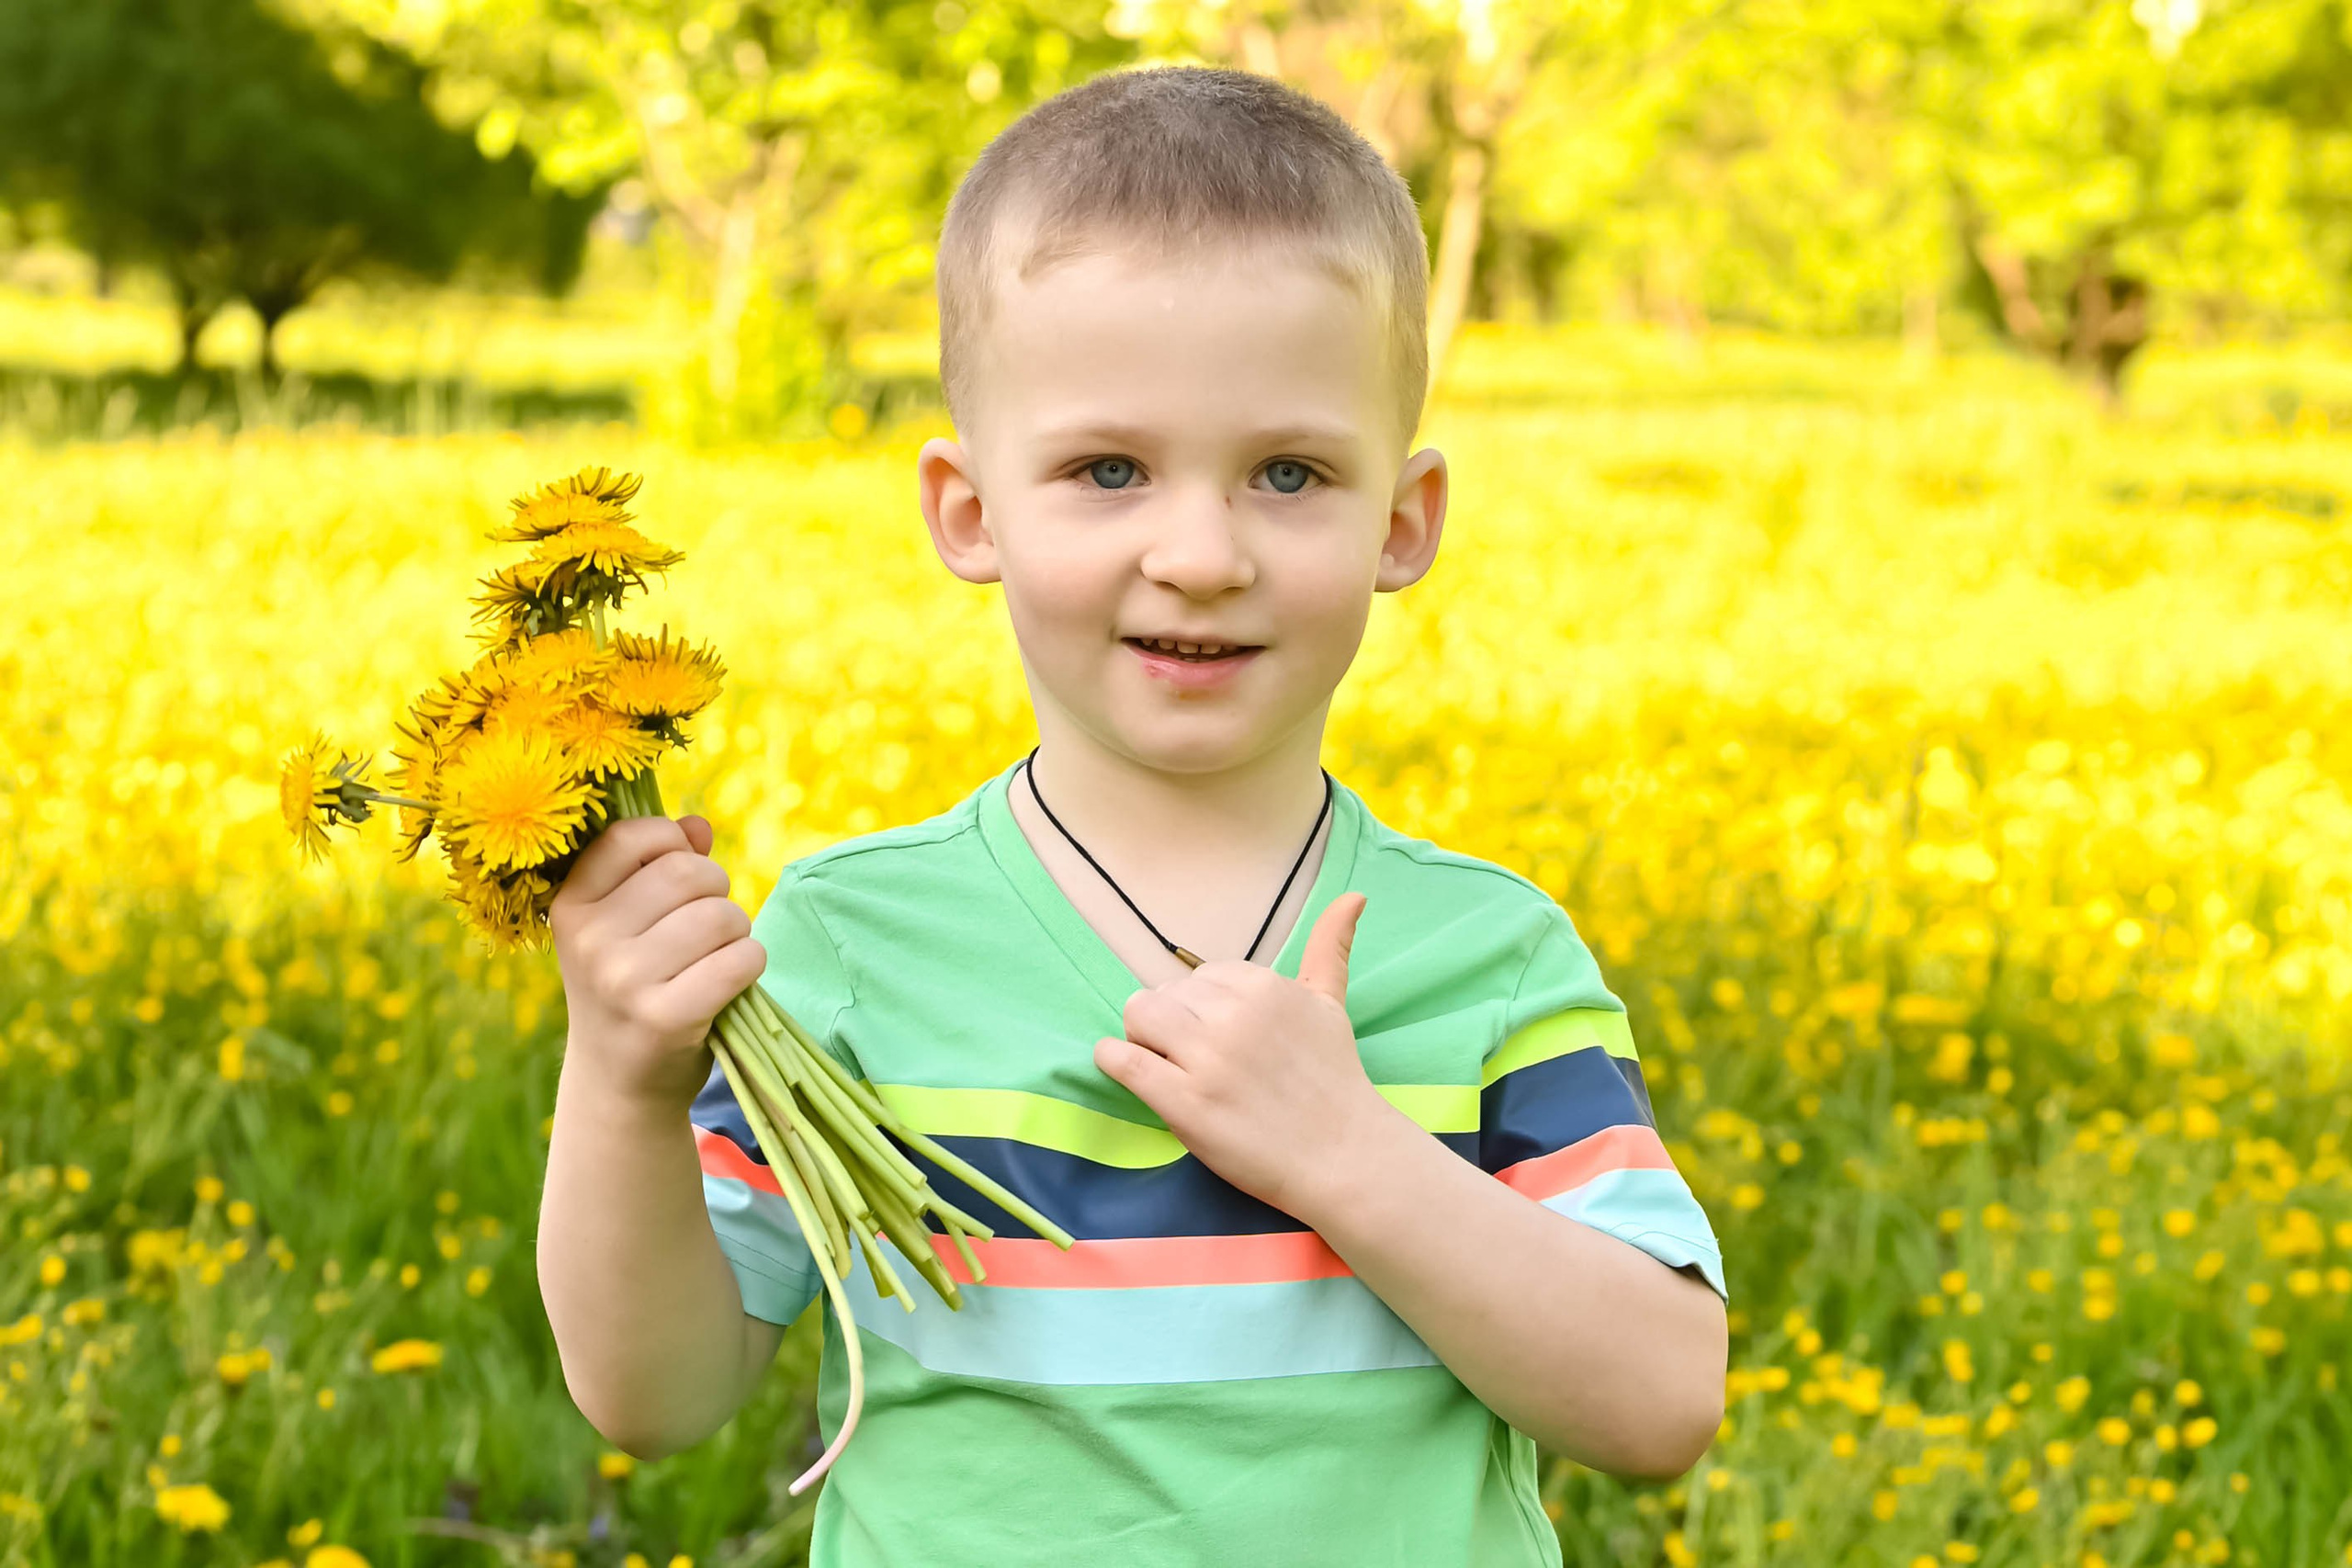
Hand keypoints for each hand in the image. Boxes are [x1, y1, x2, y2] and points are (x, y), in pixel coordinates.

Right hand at [548, 814, 764, 1114]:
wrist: (619, 1083)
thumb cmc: (632, 987)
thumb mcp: (626, 925)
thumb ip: (660, 866)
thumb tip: (697, 826)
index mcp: (573, 905)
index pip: (632, 836)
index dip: (673, 844)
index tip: (680, 873)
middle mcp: (589, 940)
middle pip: (687, 872)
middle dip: (716, 890)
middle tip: (710, 924)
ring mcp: (623, 980)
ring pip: (720, 915)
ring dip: (737, 931)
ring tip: (718, 956)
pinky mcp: (665, 1017)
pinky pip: (740, 959)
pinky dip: (751, 963)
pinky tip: (732, 980)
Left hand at [1094, 892, 1392, 1218]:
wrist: (1343, 1155)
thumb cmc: (1334, 1078)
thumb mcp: (1331, 1003)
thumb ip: (1329, 946)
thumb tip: (1354, 895)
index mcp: (1263, 986)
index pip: (1199, 977)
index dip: (1201, 1008)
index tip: (1220, 1037)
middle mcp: (1233, 1015)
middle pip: (1164, 994)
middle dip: (1171, 1024)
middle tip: (1195, 1060)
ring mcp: (1206, 1059)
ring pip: (1137, 1016)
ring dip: (1141, 1038)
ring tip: (1165, 1066)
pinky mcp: (1183, 1102)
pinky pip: (1121, 1060)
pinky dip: (1112, 1059)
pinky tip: (1126, 1068)